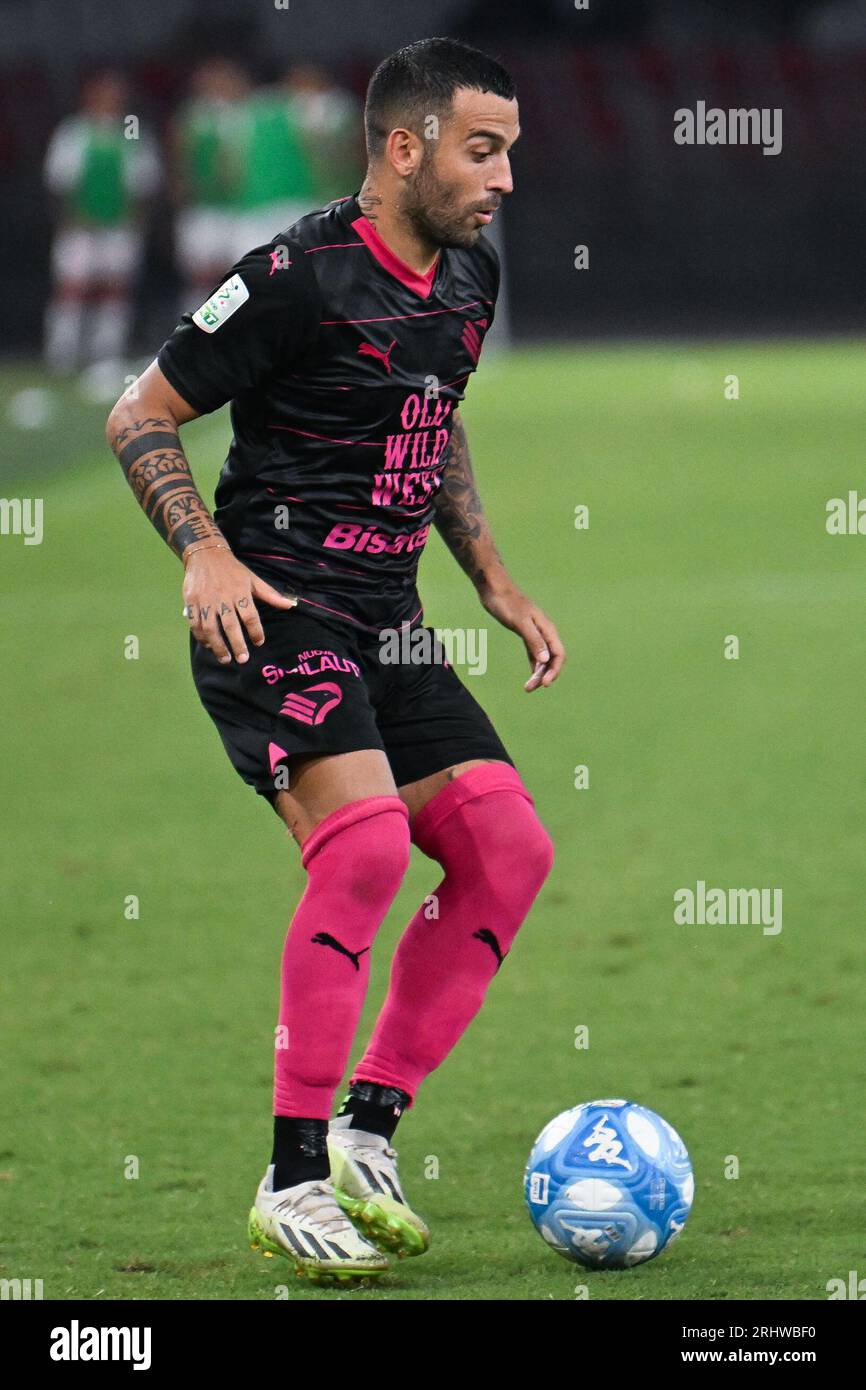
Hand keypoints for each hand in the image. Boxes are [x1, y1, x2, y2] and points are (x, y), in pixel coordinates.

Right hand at [182, 547, 296, 663]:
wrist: (205, 554)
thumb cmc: (232, 569)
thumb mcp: (252, 579)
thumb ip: (270, 594)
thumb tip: (290, 605)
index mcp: (240, 592)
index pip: (250, 616)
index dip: (256, 631)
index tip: (259, 642)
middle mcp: (223, 598)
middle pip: (230, 625)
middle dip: (237, 644)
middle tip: (243, 659)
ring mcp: (205, 601)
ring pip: (210, 627)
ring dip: (218, 645)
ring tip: (225, 658)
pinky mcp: (191, 602)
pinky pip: (195, 623)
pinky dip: (201, 636)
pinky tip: (209, 645)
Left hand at [479, 581, 565, 690]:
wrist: (494, 587)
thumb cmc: (506, 602)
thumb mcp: (520, 622)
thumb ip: (533, 640)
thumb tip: (545, 660)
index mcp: (547, 628)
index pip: (558, 654)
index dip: (554, 670)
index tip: (544, 684)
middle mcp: (544, 631)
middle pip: (552, 658)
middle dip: (544, 675)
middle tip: (530, 688)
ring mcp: (535, 632)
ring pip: (542, 657)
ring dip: (537, 672)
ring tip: (527, 687)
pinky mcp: (525, 632)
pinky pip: (534, 652)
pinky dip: (533, 664)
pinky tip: (530, 674)